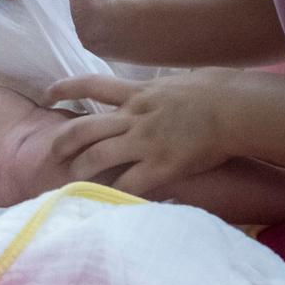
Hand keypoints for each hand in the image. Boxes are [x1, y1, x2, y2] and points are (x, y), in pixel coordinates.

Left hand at [43, 71, 230, 196]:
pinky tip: (108, 202)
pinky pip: (128, 183)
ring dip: (80, 169)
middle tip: (54, 151)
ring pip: (97, 155)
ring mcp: (146, 141)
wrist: (237, 107)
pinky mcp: (161, 165)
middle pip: (85, 127)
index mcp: (138, 93)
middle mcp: (135, 116)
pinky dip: (115, 194)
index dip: (66, 88)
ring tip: (72, 180)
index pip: (92, 84)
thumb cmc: (217, 89)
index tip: (47, 93)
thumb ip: (159, 90)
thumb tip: (160, 91)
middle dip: (64, 140)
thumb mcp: (177, 82)